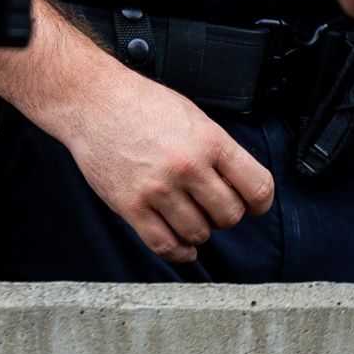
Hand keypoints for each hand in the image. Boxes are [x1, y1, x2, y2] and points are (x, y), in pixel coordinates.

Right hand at [0, 0, 276, 262]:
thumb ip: (219, 150)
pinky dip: (177, 251)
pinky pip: (163, 244)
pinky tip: (180, 245)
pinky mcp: (131, 205)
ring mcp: (159, 188)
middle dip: (225, 217)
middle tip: (213, 208)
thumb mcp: (195, 117)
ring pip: (198, 233)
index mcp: (211, 141)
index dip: (259, 204)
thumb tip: (240, 184)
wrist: (94, 102)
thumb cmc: (143, 105)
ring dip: (198, 232)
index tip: (253, 207)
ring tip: (190, 217)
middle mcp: (188, 166)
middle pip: (229, 216)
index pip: (257, 188)